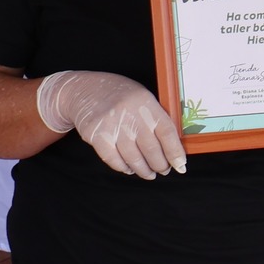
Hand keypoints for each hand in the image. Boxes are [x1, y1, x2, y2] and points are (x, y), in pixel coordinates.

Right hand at [35, 70, 185, 179]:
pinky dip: (123, 167)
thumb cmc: (119, 95)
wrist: (83, 89)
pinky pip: (113, 159)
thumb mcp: (142, 98)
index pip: (167, 133)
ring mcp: (112, 125)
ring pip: (133, 158)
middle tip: (164, 170)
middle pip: (151, 149)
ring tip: (149, 174)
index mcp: (147, 104)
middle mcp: (130, 114)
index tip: (180, 166)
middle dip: (160, 165)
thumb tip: (173, 147)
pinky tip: (129, 168)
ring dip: (143, 170)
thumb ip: (156, 118)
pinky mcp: (96, 135)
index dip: (175, 153)